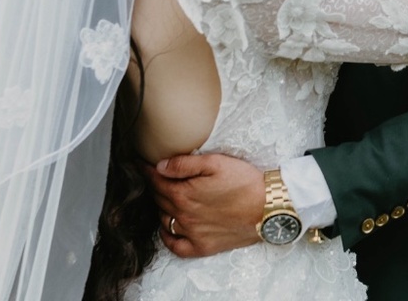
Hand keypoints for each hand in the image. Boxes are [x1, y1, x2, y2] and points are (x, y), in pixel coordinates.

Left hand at [147, 153, 264, 257]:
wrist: (267, 207)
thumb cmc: (244, 181)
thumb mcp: (215, 162)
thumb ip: (184, 164)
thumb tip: (159, 166)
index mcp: (184, 193)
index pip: (156, 180)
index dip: (146, 169)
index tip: (139, 161)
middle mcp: (184, 216)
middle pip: (159, 198)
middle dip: (153, 184)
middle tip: (153, 174)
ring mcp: (192, 234)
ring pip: (165, 220)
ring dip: (160, 206)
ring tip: (163, 194)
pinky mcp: (203, 246)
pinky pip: (176, 246)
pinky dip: (167, 236)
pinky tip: (168, 226)